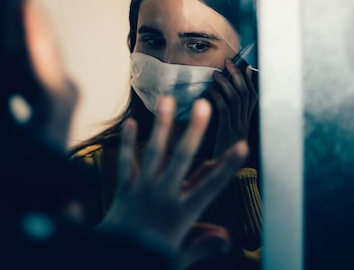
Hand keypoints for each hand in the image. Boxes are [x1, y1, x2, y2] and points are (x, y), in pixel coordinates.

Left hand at [97, 96, 247, 266]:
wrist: (110, 262)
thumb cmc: (148, 262)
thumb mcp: (179, 259)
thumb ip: (202, 246)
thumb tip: (227, 238)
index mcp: (181, 214)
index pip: (211, 185)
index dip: (227, 165)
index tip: (242, 146)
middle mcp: (163, 195)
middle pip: (182, 158)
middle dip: (194, 131)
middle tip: (203, 106)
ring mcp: (142, 189)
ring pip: (154, 152)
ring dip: (162, 126)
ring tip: (166, 100)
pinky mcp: (123, 189)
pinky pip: (125, 163)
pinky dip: (128, 144)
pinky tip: (131, 123)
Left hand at [206, 59, 257, 157]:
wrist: (227, 182)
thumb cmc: (221, 160)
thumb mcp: (227, 139)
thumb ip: (227, 122)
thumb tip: (220, 103)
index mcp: (246, 124)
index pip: (254, 98)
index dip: (251, 81)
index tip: (246, 67)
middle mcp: (244, 124)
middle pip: (247, 94)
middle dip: (238, 76)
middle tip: (229, 62)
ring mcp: (237, 128)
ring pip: (237, 100)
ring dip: (227, 83)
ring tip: (217, 73)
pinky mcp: (227, 133)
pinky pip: (225, 111)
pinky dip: (219, 98)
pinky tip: (211, 90)